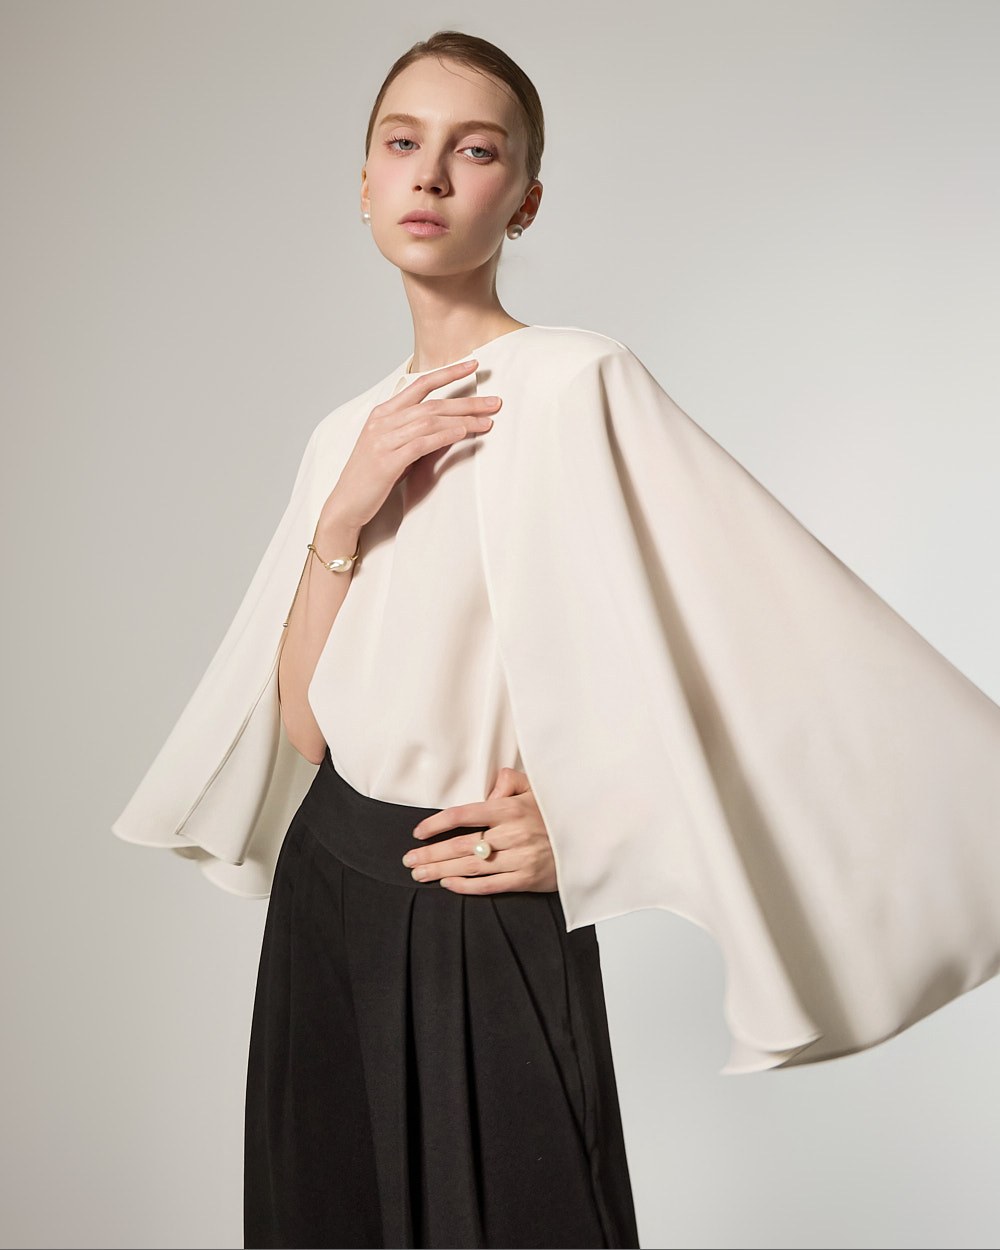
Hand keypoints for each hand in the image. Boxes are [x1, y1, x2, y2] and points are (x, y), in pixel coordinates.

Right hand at [322, 359, 500, 531]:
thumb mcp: (393, 447)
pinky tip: (462, 433)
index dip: (448, 372)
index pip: (419, 384)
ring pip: (430, 421)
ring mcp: (383, 440)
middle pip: (432, 403)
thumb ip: (415, 433)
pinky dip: (444, 436)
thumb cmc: (372, 477)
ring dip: (463, 420)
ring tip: (487, 421)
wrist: (346, 504)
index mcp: (383, 413)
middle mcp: (383, 421)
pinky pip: (421, 443)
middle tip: (495, 401)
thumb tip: (449, 425)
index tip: (473, 364)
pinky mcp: (387, 461)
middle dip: (467, 401)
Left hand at [402, 767, 558, 894]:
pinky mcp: (526, 880)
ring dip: (440, 870)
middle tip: (408, 859)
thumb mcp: (536, 789)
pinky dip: (465, 886)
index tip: (418, 832)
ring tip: (419, 873)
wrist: (588, 841)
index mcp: (511, 809)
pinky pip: (489, 885)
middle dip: (430, 853)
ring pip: (470, 867)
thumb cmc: (556, 813)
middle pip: (461, 845)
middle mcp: (512, 834)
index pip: (464, 814)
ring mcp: (519, 859)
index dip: (437, 823)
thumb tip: (488, 786)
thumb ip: (509, 782)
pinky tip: (447, 884)